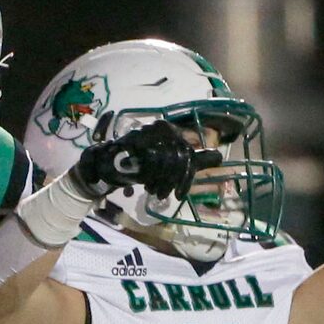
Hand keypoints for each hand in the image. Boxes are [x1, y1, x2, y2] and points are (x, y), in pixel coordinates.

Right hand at [75, 118, 216, 202]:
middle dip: (174, 181)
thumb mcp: (168, 163)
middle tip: (167, 195)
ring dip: (162, 183)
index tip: (179, 194)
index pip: (187, 153)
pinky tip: (147, 188)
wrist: (104, 164)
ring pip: (166, 162)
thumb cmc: (137, 164)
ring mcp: (146, 135)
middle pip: (179, 158)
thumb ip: (193, 160)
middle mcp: (159, 128)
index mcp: (168, 129)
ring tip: (156, 193)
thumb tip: (219, 158)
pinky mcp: (134, 145)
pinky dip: (152, 180)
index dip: (186, 177)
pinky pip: (151, 164)